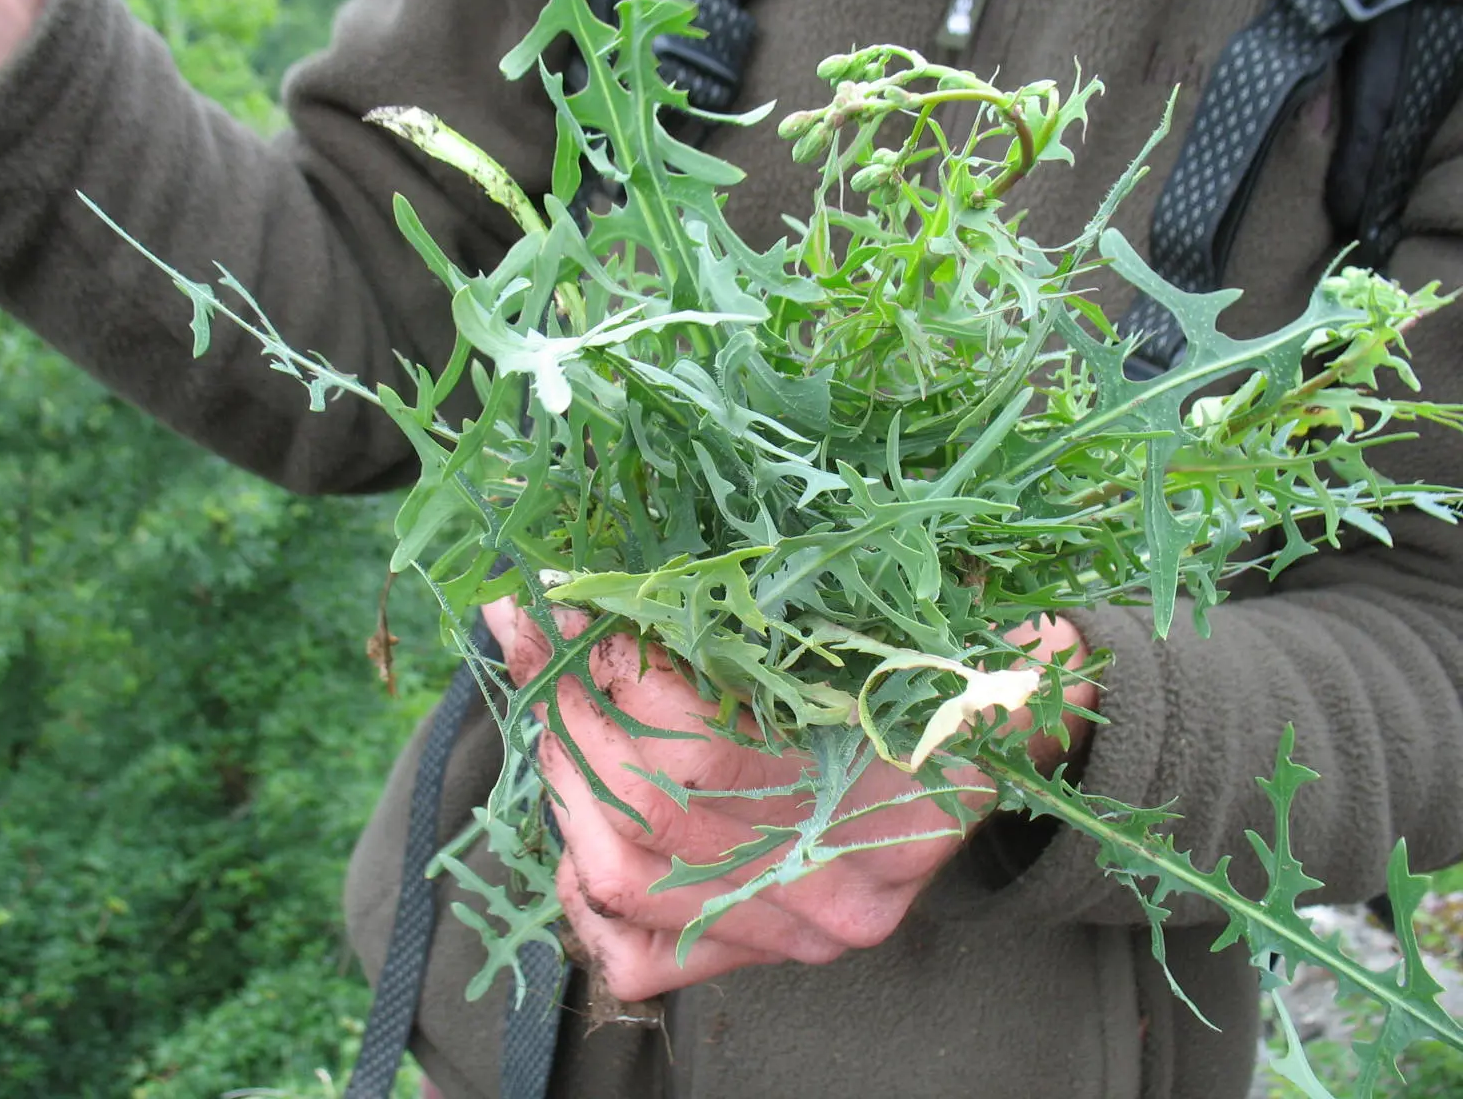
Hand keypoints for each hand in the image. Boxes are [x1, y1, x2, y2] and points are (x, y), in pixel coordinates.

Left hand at [483, 600, 1096, 1002]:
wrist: (1004, 734)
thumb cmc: (941, 658)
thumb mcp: (886, 619)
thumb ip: (778, 608)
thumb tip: (633, 583)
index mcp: (887, 790)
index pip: (701, 748)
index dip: (618, 671)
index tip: (574, 599)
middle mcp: (839, 883)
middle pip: (647, 809)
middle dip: (569, 706)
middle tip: (534, 632)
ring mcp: (796, 929)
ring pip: (623, 877)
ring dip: (564, 774)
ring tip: (551, 699)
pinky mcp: (762, 953)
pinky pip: (637, 954)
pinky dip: (583, 889)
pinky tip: (579, 817)